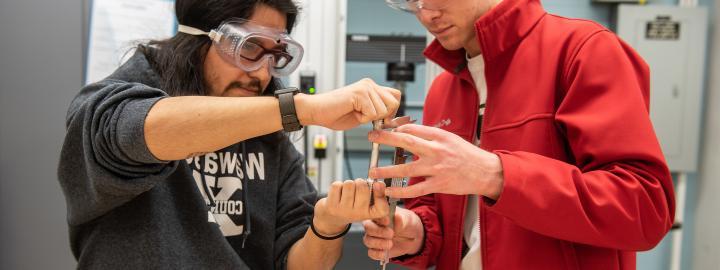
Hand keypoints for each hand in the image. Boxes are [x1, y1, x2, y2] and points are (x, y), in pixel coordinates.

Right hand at [296, 78, 400, 129]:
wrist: (316, 111)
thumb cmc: (336, 114)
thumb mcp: (363, 114)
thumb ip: (378, 113)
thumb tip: (392, 120)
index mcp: (371, 87)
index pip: (396, 96)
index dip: (392, 110)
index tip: (380, 119)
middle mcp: (370, 84)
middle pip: (394, 103)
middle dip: (383, 116)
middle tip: (366, 117)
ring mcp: (365, 87)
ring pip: (383, 110)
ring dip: (369, 118)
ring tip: (355, 112)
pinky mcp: (359, 93)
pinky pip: (372, 113)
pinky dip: (362, 119)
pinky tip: (352, 112)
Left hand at [313, 179, 389, 235]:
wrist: (332, 219)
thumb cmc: (353, 207)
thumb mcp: (366, 204)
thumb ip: (375, 193)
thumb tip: (380, 183)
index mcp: (371, 214)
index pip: (382, 207)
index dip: (380, 193)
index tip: (378, 184)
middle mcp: (359, 215)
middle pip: (362, 186)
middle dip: (359, 182)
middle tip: (356, 189)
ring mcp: (344, 211)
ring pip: (349, 184)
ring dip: (347, 184)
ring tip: (346, 193)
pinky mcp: (331, 207)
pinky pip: (337, 186)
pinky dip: (337, 186)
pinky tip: (337, 194)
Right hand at [363, 207, 423, 259]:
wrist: (412, 236)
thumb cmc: (406, 223)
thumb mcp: (407, 219)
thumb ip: (401, 219)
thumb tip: (397, 217)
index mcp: (378, 215)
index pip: (373, 215)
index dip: (379, 219)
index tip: (388, 221)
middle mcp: (373, 226)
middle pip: (368, 228)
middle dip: (379, 232)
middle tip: (391, 233)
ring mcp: (373, 238)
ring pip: (368, 241)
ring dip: (379, 243)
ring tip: (390, 243)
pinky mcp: (376, 250)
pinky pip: (372, 253)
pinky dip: (378, 254)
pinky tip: (385, 253)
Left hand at [368, 124, 503, 199]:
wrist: (485, 171)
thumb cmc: (465, 154)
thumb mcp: (449, 139)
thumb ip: (429, 136)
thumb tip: (406, 132)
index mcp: (439, 136)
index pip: (413, 129)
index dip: (395, 128)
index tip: (383, 130)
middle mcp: (437, 150)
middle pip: (406, 142)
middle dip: (386, 138)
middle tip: (371, 137)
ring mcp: (437, 168)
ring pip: (406, 168)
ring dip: (387, 170)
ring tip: (372, 172)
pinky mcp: (439, 185)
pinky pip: (415, 189)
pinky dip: (400, 191)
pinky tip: (388, 191)